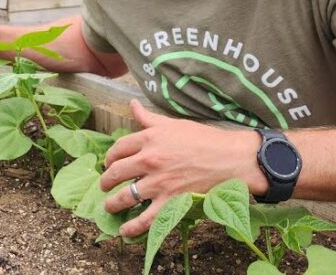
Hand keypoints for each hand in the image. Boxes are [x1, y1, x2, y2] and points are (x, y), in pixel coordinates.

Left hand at [98, 100, 260, 236]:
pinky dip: (132, 227)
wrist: (231, 158)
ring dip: (112, 203)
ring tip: (109, 206)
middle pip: (116, 173)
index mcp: (149, 138)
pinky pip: (146, 218)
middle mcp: (150, 160)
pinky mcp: (171, 201)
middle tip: (104, 185)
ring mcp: (159, 183)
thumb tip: (132, 104)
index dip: (110, 157)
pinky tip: (124, 230)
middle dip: (105, 181)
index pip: (118, 148)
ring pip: (125, 196)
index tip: (108, 163)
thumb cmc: (204, 138)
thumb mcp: (173, 124)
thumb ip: (148, 117)